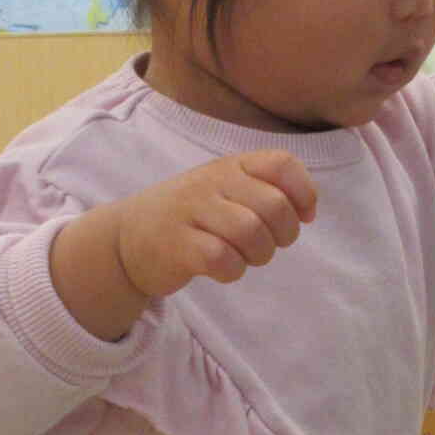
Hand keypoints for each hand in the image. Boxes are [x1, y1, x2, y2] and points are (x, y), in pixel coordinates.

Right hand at [112, 150, 316, 299]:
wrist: (126, 239)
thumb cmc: (190, 217)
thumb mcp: (224, 190)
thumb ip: (266, 190)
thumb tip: (308, 211)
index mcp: (230, 165)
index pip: (282, 164)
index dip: (304, 193)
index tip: (301, 216)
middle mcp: (210, 182)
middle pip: (274, 205)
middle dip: (284, 234)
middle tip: (268, 244)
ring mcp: (190, 211)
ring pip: (251, 231)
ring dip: (259, 254)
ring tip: (245, 257)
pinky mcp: (176, 245)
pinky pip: (222, 258)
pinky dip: (233, 270)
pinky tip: (223, 269)